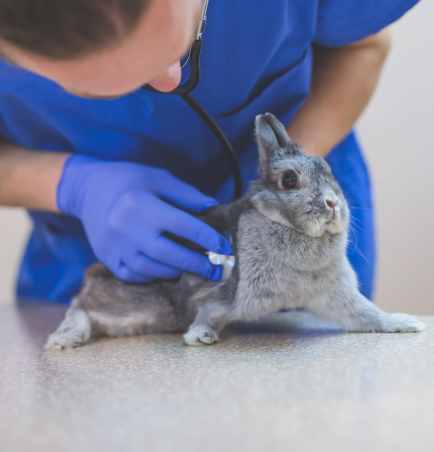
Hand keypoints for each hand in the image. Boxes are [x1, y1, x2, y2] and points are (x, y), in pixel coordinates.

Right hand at [57, 154, 231, 282]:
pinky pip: (133, 275)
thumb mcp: (158, 178)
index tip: (225, 247)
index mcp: (141, 204)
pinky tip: (166, 270)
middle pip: (169, 254)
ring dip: (177, 271)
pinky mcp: (107, 258)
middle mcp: (127, 228)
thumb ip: (186, 193)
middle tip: (217, 268)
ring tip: (193, 268)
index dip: (208, 238)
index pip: (184, 225)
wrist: (87, 190)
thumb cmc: (128, 180)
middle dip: (197, 264)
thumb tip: (212, 206)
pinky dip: (153, 275)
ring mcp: (115, 247)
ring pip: (151, 269)